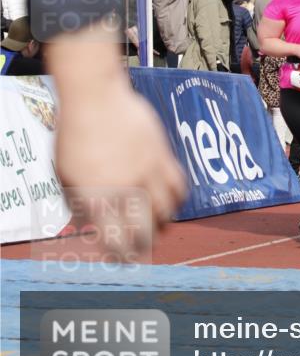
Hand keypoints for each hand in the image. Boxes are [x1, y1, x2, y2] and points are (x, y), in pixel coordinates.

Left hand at [48, 25, 185, 261]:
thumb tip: (92, 225)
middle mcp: (125, 187)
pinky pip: (178, 185)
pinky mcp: (162, 153)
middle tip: (144, 250)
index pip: (116, 239)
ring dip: (163, 223)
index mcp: (97, 197)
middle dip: (145, 245)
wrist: (94, 96)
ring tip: (159, 226)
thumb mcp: (65, 174)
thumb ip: (80, 203)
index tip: (123, 260)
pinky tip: (171, 201)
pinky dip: (177, 199)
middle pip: (144, 230)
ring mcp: (146, 170)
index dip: (122, 254)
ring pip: (165, 211)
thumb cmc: (73, 134)